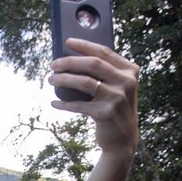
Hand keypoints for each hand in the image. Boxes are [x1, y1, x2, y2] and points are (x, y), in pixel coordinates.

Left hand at [48, 38, 139, 154]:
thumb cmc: (114, 107)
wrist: (123, 138)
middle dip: (69, 62)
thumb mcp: (117, 87)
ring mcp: (118, 98)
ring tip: (51, 80)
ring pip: (84, 82)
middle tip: (53, 64)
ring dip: (63, 79)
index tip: (67, 41)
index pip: (104, 52)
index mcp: (130, 71)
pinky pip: (79, 105)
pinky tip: (54, 103)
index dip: (84, 45)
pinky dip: (64, 104)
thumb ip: (105, 72)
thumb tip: (71, 58)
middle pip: (93, 64)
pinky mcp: (106, 113)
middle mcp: (126, 82)